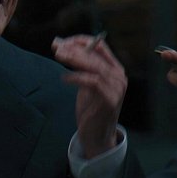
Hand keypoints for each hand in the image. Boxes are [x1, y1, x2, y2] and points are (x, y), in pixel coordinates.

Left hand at [52, 34, 126, 158]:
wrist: (97, 136)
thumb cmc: (91, 109)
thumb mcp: (84, 83)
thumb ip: (77, 65)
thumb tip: (59, 45)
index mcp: (115, 69)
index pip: (100, 45)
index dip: (80, 41)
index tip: (62, 42)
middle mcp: (119, 76)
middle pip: (96, 54)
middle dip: (74, 49)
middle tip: (57, 47)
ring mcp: (117, 88)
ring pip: (95, 66)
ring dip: (75, 59)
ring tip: (59, 56)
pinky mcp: (110, 100)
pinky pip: (93, 82)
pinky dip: (77, 77)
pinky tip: (65, 78)